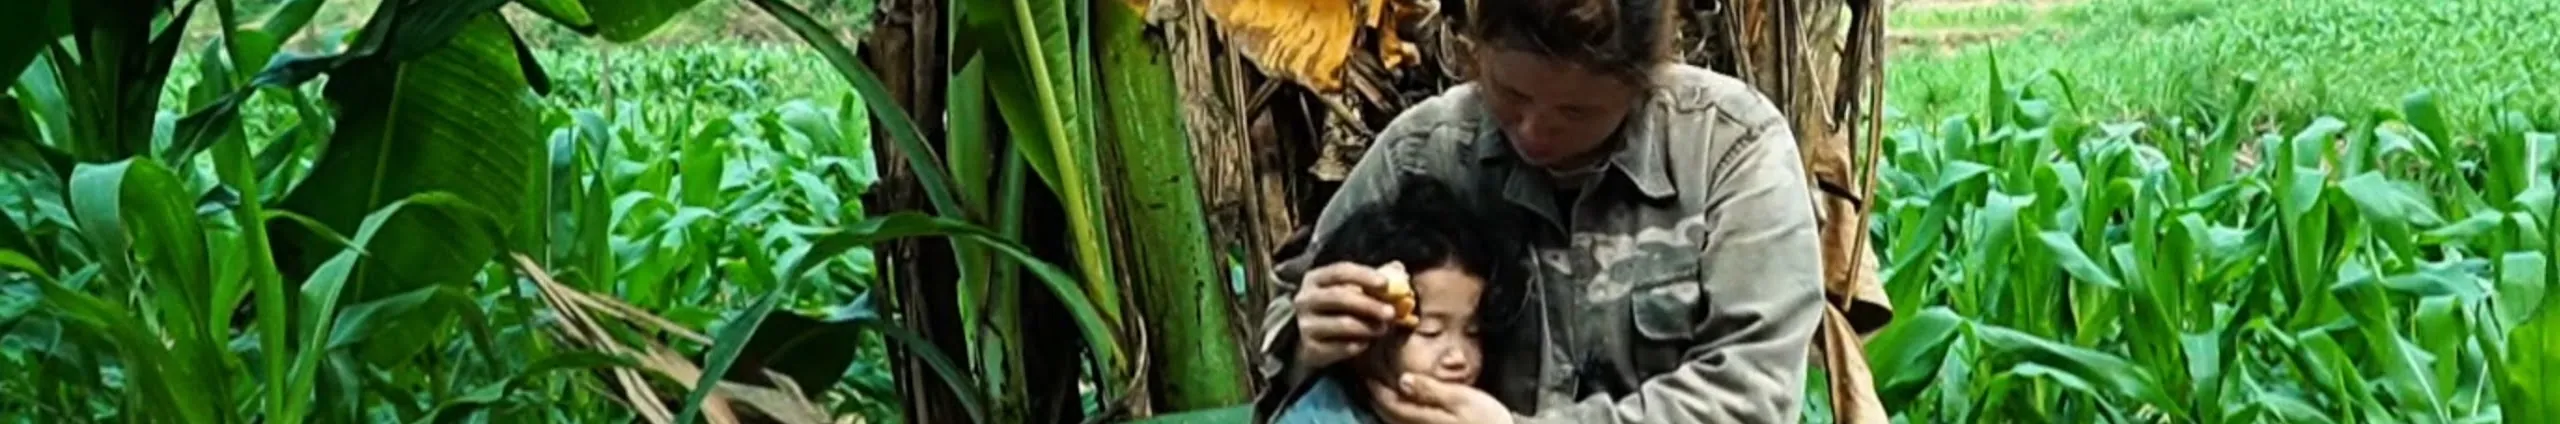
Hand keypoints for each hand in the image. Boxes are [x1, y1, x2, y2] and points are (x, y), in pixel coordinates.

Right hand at [1291, 262, 1399, 370]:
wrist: (1313, 341)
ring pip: (1341, 324)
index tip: (1386, 284)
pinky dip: (1356, 345)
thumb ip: (1373, 280)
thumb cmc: (1338, 309)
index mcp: (1315, 279)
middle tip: (1391, 312)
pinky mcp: (1310, 349)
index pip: (1340, 271)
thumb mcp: (1351, 290)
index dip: (1364, 276)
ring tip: (1383, 329)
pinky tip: (1366, 344)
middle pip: (1339, 297)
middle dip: (1369, 304)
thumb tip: (1398, 269)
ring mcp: (1305, 325)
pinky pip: (1338, 348)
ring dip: (1367, 326)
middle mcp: (1305, 300)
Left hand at [1369, 374, 1514, 423]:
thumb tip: (1403, 380)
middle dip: (1375, 393)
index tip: (1365, 368)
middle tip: (1366, 373)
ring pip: (1393, 418)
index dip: (1375, 386)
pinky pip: (1404, 421)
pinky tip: (1400, 399)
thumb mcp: (1462, 400)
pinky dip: (1397, 409)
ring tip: (1378, 383)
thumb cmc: (1486, 420)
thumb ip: (1430, 390)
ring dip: (1384, 402)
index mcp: (1421, 419)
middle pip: (1386, 412)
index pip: (1388, 402)